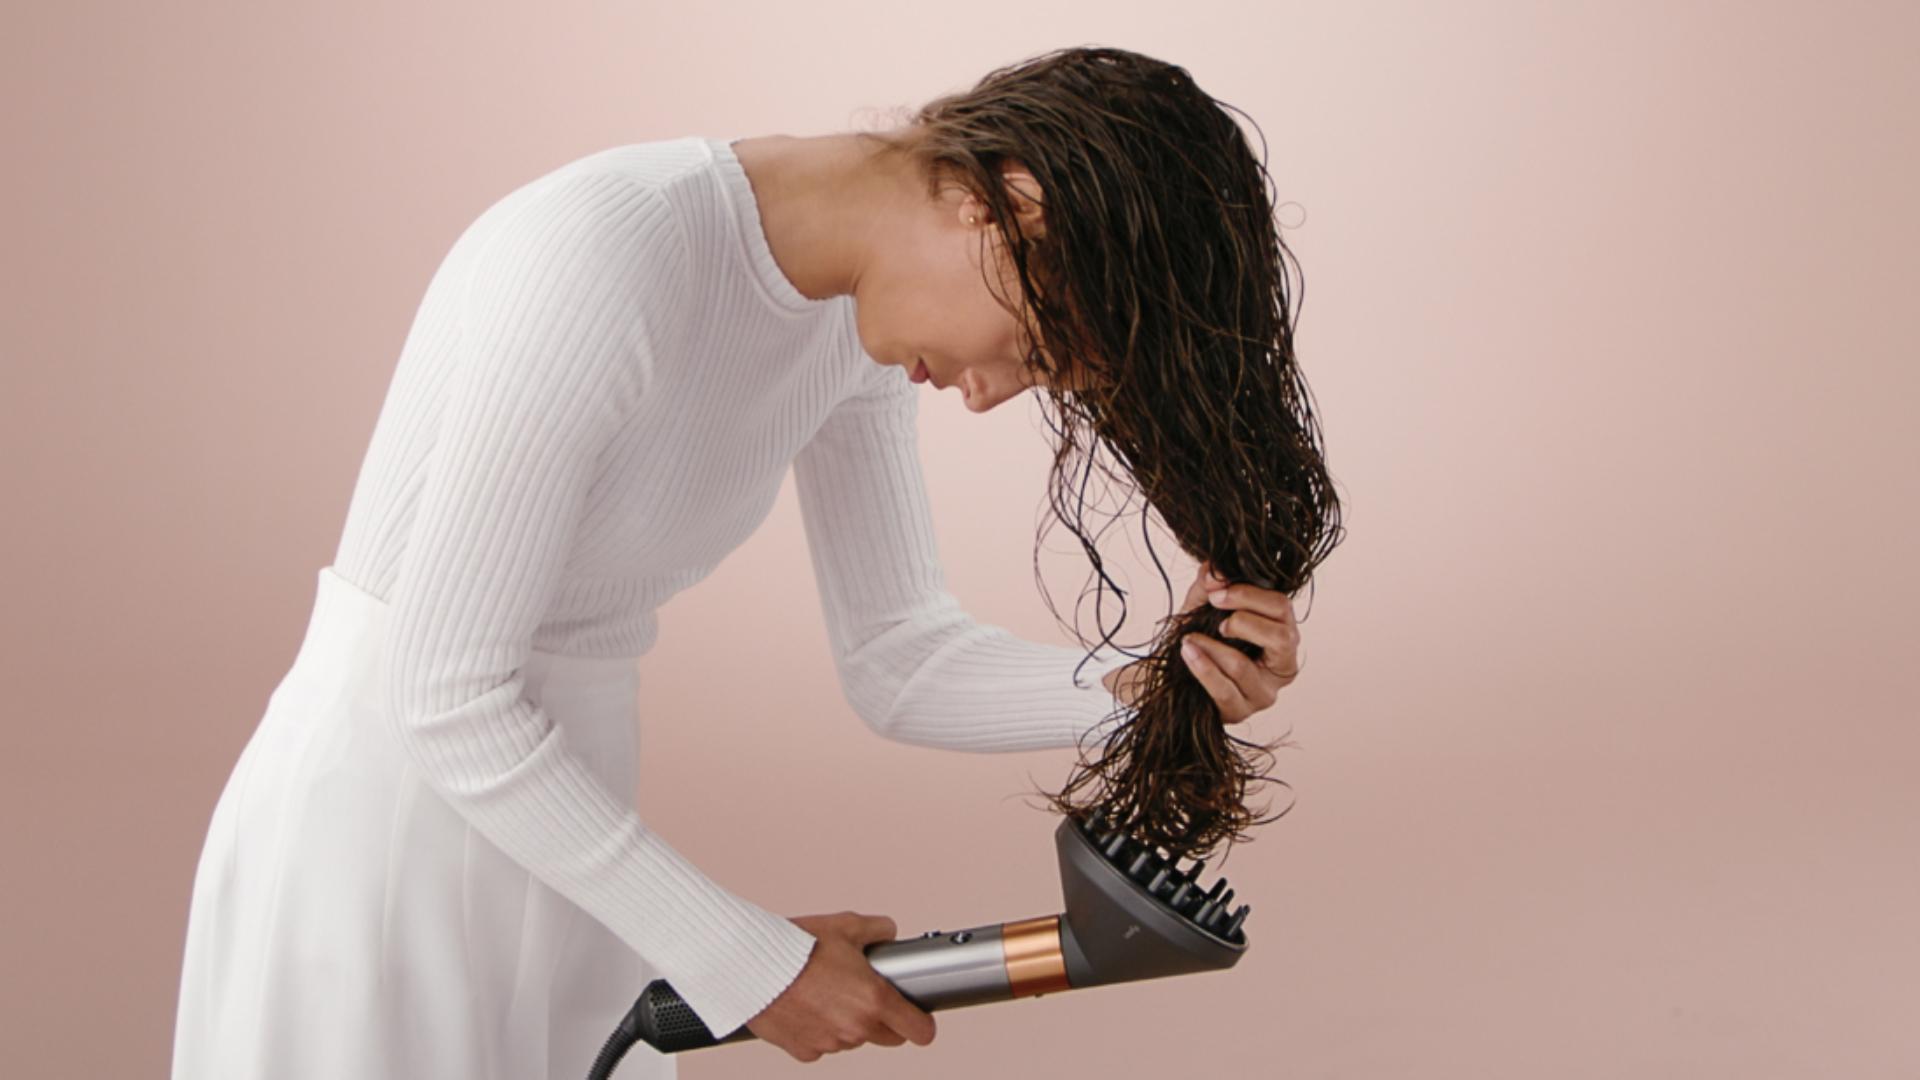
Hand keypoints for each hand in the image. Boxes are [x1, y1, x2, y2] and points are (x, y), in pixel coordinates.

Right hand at [745, 911, 935, 1061]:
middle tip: (867, 995)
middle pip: (888, 1038)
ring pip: (853, 1040)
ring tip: (828, 993)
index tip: (918, 1017)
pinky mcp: (804, 1051)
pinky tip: (807, 1006)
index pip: (919, 1030)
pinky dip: (819, 1030)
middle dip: (884, 1020)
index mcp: (874, 999)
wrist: (751, 965)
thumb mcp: (846, 925)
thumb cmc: (795, 946)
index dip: (922, 1023)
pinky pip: (822, 1045)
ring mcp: (830, 1043)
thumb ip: (877, 930)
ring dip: (849, 1024)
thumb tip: (888, 933)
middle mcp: (855, 1027)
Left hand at [1177, 560, 1302, 723]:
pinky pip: (1224, 690)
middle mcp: (1282, 665)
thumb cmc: (1200, 638)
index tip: (1218, 593)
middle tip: (1215, 615)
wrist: (1173, 676)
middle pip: (1282, 637)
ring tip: (1189, 639)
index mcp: (1282, 633)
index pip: (1283, 608)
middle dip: (1243, 620)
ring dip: (1212, 647)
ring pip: (1244, 666)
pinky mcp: (1241, 712)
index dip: (1250, 595)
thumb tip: (1215, 568)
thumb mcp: (1204, 606)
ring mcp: (1264, 693)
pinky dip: (1203, 668)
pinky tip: (1188, 653)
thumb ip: (1211, 585)